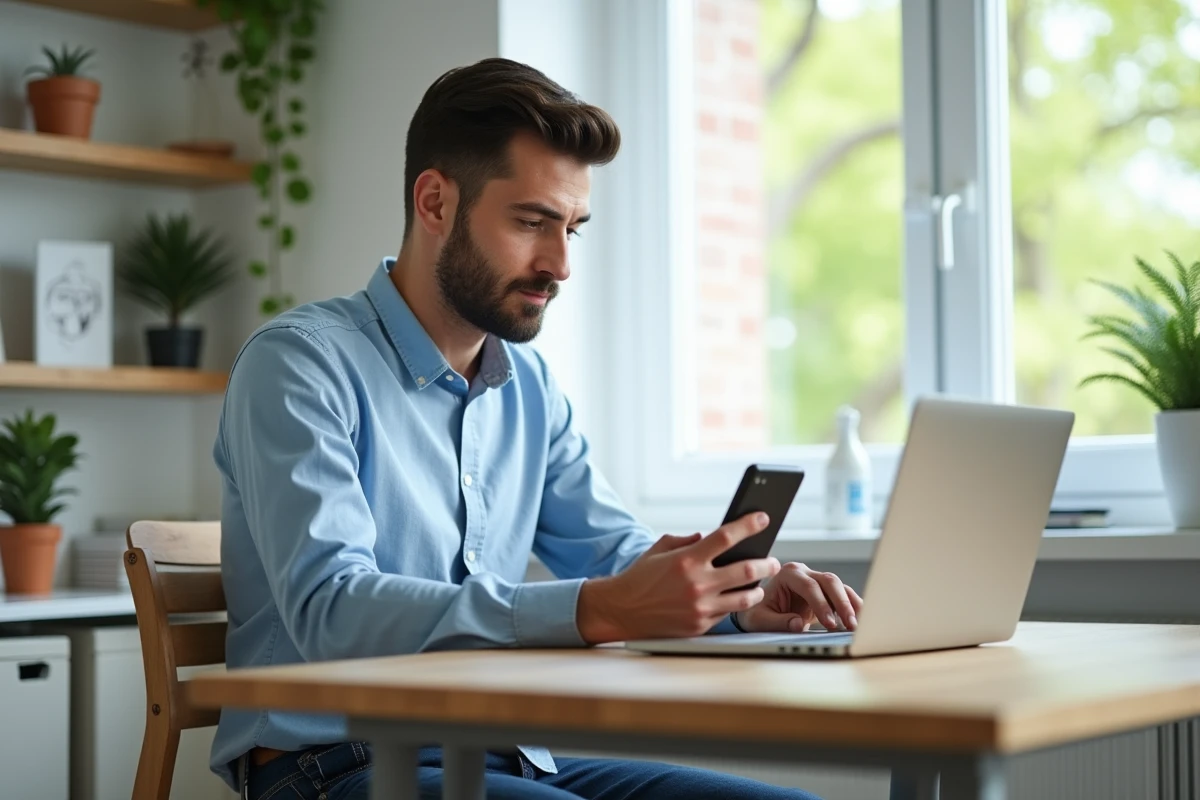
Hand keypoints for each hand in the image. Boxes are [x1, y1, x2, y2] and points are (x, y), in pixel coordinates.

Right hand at [576, 513, 782, 643]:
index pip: (726, 537)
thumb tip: (706, 536)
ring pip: (746, 598)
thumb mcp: (659, 549)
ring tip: (759, 584)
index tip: (764, 518)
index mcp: (687, 559)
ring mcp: (701, 607)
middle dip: (767, 564)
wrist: (621, 610)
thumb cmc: (640, 578)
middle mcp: (697, 583)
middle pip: (747, 570)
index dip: (749, 525)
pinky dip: (735, 605)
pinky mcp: (700, 625)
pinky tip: (737, 599)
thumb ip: (685, 540)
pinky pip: (728, 613)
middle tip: (774, 561)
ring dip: (757, 589)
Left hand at [735, 562, 863, 633]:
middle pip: (829, 581)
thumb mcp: (760, 620)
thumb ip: (777, 622)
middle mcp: (804, 573)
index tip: (830, 623)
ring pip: (840, 587)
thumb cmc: (756, 613)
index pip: (809, 586)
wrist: (758, 611)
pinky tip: (860, 619)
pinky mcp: (824, 593)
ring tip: (857, 625)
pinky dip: (853, 607)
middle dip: (842, 603)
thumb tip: (797, 624)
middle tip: (850, 625)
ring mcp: (816, 581)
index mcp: (787, 574)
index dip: (821, 604)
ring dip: (851, 605)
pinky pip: (843, 596)